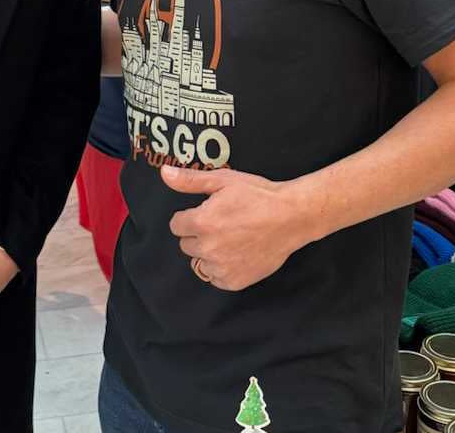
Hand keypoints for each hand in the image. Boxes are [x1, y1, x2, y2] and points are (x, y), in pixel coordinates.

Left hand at [163, 165, 307, 290]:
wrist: (290, 217)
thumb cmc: (257, 195)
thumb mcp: (223, 180)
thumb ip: (190, 180)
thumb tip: (164, 172)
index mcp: (202, 222)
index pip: (176, 225)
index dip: (190, 216)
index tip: (207, 212)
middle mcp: (208, 248)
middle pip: (186, 244)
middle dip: (198, 233)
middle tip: (222, 223)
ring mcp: (221, 267)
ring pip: (199, 262)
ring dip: (208, 252)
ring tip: (230, 238)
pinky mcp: (234, 281)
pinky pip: (215, 277)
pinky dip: (221, 268)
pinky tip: (237, 253)